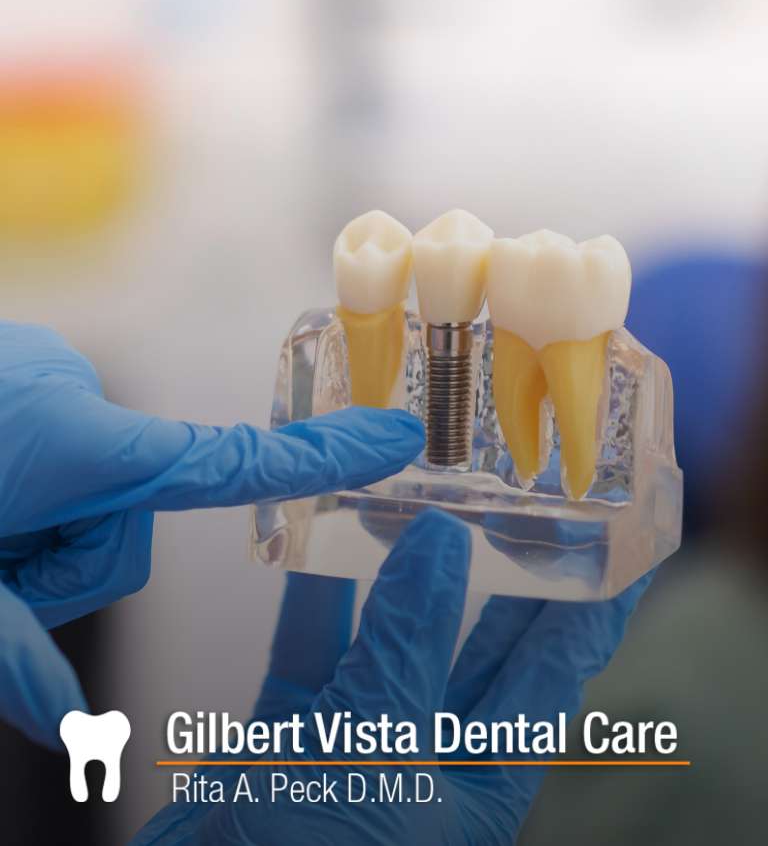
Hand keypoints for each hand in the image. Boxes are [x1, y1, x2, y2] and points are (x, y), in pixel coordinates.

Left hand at [0, 320, 425, 745]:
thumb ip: (10, 657)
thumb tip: (70, 735)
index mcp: (74, 443)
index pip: (227, 461)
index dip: (323, 459)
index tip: (394, 440)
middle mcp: (71, 394)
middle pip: (131, 510)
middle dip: (69, 553)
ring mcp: (41, 371)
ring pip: (88, 484)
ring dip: (36, 523)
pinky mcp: (23, 367)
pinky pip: (57, 442)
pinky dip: (25, 480)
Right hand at [135, 510, 654, 844]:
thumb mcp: (376, 757)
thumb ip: (408, 647)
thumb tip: (442, 541)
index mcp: (488, 778)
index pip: (560, 669)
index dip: (597, 603)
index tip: (628, 539)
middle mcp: (435, 756)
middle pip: (486, 643)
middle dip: (508, 568)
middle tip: (527, 493)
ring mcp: (361, 745)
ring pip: (394, 637)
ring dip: (400, 570)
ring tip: (421, 494)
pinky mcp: (287, 741)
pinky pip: (309, 652)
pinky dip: (311, 598)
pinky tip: (316, 537)